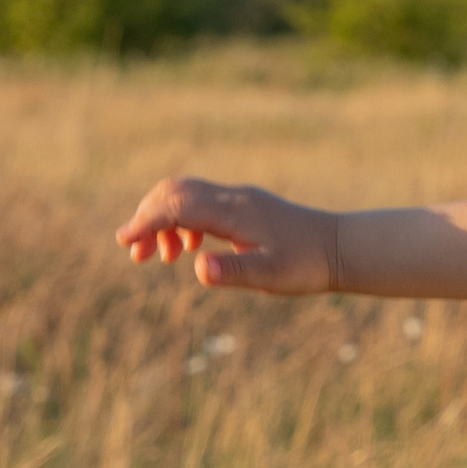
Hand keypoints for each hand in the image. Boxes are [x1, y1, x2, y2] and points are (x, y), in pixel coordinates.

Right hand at [115, 175, 338, 296]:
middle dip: (147, 218)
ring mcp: (239, 199)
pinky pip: (201, 203)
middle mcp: (233, 198)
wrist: (342, 248)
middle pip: (174, 192)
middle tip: (135, 255)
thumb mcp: (273, 275)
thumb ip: (236, 271)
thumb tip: (198, 267)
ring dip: (162, 220)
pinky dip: (181, 221)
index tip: (124, 242)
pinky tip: (187, 249)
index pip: (178, 205)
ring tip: (157, 257)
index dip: (146, 221)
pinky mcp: (244, 207)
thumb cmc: (308, 265)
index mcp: (235, 212)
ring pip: (185, 195)